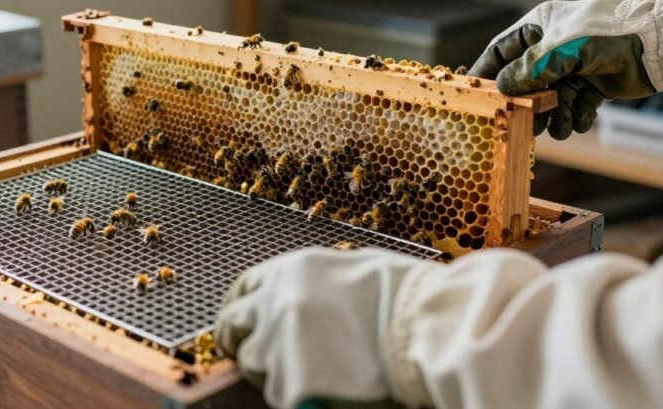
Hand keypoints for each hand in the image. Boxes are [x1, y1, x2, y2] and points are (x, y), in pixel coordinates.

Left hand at [215, 247, 423, 408]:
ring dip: (272, 370)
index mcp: (293, 270)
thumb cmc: (408, 298)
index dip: (239, 309)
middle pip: (233, 325)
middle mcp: (276, 300)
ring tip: (311, 372)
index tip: (240, 325)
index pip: (243, 288)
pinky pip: (277, 393)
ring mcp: (277, 342)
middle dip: (241, 342)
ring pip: (253, 362)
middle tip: (254, 358)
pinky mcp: (288, 382)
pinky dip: (293, 394)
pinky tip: (323, 389)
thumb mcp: (355, 268)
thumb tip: (306, 300)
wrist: (429, 328)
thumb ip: (318, 284)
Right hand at [470, 0, 656, 138]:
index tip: (476, 95)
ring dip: (552, 116)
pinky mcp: (593, 84)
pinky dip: (575, 117)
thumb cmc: (605, 35)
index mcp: (540, 27)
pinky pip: (573, 106)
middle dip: (526, 104)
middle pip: (526, 82)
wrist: (656, 45)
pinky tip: (579, 120)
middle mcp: (553, 48)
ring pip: (550, 99)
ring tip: (558, 127)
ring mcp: (573, 67)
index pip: (501, 51)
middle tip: (521, 123)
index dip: (488, 73)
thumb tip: (502, 89)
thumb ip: (529, 70)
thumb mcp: (561, 50)